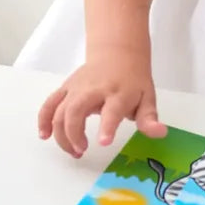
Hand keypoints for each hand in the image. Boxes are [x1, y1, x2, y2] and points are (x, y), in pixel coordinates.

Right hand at [38, 52, 165, 157]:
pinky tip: (45, 136)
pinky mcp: (66, 88)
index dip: (107, 126)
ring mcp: (77, 87)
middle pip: (76, 110)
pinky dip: (44, 120)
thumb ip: (150, 118)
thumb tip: (160, 133)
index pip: (112, 110)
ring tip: (74, 151)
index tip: (103, 143)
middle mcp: (95, 89)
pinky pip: (50, 103)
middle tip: (82, 150)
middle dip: (74, 133)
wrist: (118, 53)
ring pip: (60, 110)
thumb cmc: (134, 80)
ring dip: (61, 134)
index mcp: (119, 92)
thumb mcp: (148, 97)